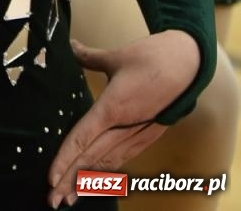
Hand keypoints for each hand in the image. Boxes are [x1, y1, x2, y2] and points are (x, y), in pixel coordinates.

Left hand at [46, 31, 199, 206]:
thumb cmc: (153, 57)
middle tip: (53, 200)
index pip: (83, 138)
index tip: (51, 178)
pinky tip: (94, 182)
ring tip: (69, 198)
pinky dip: (107, 171)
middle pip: (93, 159)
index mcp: (114, 108)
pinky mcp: (149, 134)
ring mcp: (140, 133)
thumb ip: (88, 56)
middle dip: (71, 180)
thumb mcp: (117, 56)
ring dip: (88, 181)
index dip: (66, 160)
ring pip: (109, 163)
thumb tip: (69, 45)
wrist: (190, 65)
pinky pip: (124, 157)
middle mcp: (126, 126)